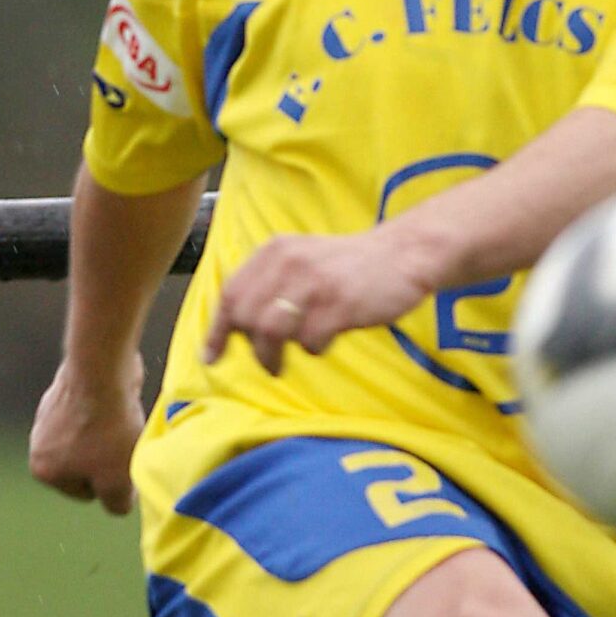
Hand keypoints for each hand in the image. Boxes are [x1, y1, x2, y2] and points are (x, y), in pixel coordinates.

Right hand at [28, 354, 146, 514]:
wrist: (102, 369)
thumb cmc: (108, 430)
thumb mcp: (117, 482)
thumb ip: (116, 503)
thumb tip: (117, 505)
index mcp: (43, 469)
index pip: (87, 492)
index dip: (110, 481)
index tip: (119, 464)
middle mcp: (39, 442)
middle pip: (89, 463)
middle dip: (109, 457)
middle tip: (124, 442)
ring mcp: (50, 413)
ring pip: (94, 436)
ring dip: (113, 433)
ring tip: (124, 421)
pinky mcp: (68, 389)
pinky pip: (97, 411)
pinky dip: (112, 410)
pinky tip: (120, 401)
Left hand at [201, 228, 431, 375]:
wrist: (403, 254)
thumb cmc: (350, 265)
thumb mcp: (303, 259)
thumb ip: (271, 282)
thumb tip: (239, 325)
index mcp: (275, 251)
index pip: (231, 293)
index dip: (217, 330)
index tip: (212, 357)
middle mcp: (289, 263)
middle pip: (246, 317)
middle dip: (251, 346)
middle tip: (267, 360)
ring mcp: (314, 283)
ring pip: (270, 331)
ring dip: (272, 356)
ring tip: (282, 364)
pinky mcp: (339, 304)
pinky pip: (309, 341)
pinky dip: (313, 349)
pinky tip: (325, 341)